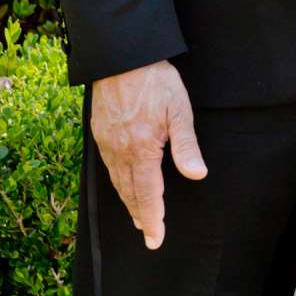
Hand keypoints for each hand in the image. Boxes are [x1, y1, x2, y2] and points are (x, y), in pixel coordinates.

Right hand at [90, 60, 206, 247]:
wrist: (123, 56)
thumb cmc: (156, 81)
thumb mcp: (179, 110)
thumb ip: (186, 145)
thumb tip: (196, 174)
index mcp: (141, 149)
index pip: (147, 194)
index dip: (153, 218)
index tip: (156, 238)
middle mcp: (120, 151)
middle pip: (130, 192)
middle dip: (141, 215)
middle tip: (149, 234)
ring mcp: (107, 142)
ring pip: (117, 181)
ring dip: (128, 201)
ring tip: (138, 216)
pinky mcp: (99, 133)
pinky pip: (108, 166)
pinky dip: (117, 182)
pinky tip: (122, 184)